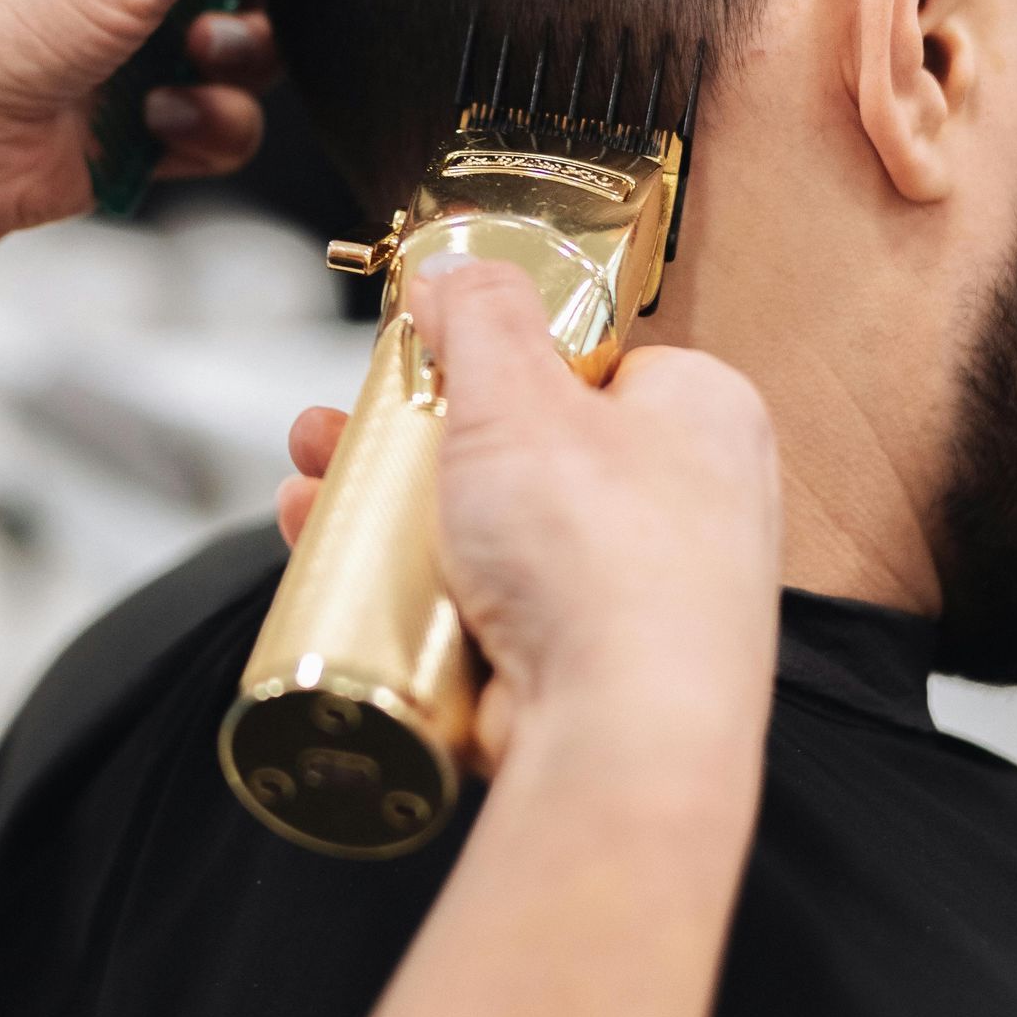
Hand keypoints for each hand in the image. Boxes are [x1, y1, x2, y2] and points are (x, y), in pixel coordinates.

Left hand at [0, 0, 430, 373]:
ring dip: (230, 81)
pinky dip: (201, 133)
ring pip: (257, 63)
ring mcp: (139, 43)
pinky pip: (228, 127)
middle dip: (262, 16)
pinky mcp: (142, 122)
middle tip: (227, 21)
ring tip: (175, 79)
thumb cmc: (5, 11)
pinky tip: (150, 130)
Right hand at [283, 260, 781, 1016]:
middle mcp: (691, 503)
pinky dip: (420, 591)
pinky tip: (344, 572)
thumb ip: (481, 312)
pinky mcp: (592, 669)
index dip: (493, 353)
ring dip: (396, 511)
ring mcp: (643, 594)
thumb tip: (455, 270)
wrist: (623, 745)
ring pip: (497, 530)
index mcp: (704, 414)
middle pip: (526, 445)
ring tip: (311, 494)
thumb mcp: (517, 393)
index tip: (417, 357)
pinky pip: (493, 610)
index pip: (591, 355)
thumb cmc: (600, 564)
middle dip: (414, 437)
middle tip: (341, 429)